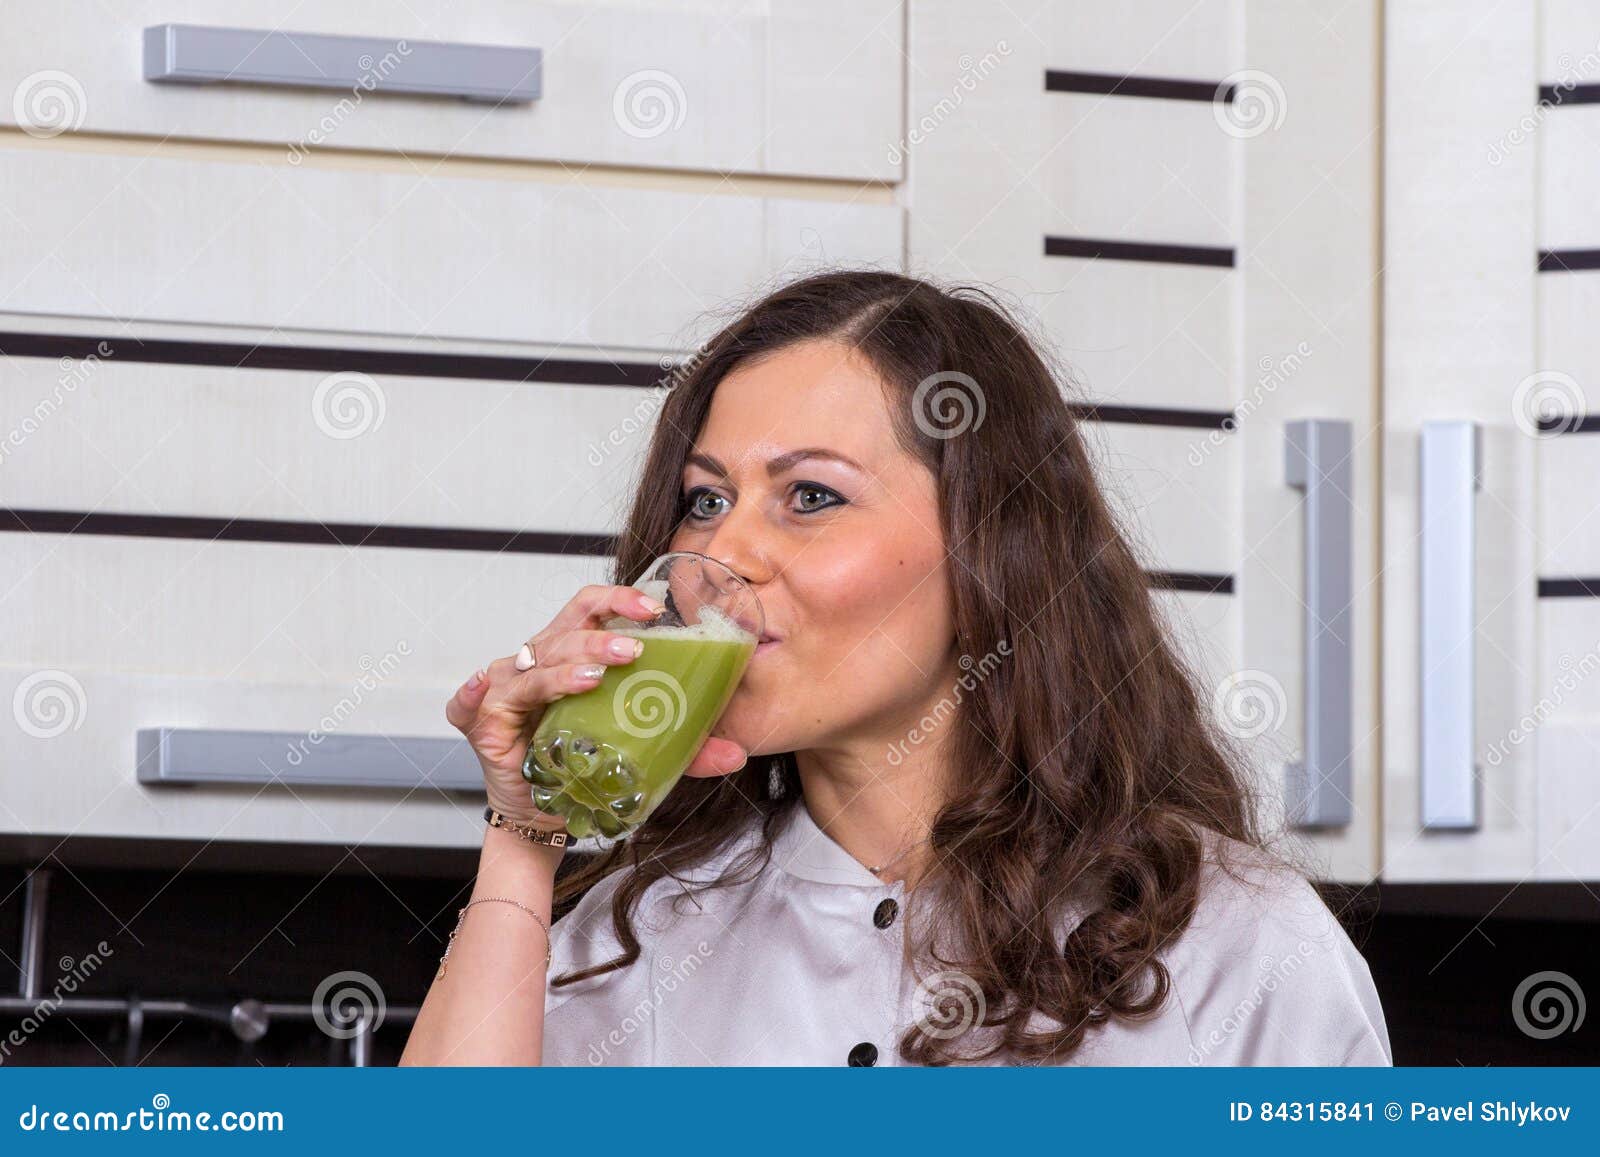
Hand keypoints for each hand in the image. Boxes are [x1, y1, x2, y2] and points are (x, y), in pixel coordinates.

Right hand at [446, 583, 750, 825]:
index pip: (591, 606)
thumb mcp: (645, 754)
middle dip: (599, 635)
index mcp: (573, 651)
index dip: (619, 598)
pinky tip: (483, 687)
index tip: (654, 607)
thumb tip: (736, 753)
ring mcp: (508, 689)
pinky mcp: (485, 723)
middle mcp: (538, 661)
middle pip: (564, 630)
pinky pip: (471, 704)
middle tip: (634, 649)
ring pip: (532, 666)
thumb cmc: (587, 765)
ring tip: (594, 678)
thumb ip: (687, 750)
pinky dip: (471, 693)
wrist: (548, 817)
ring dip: (562, 669)